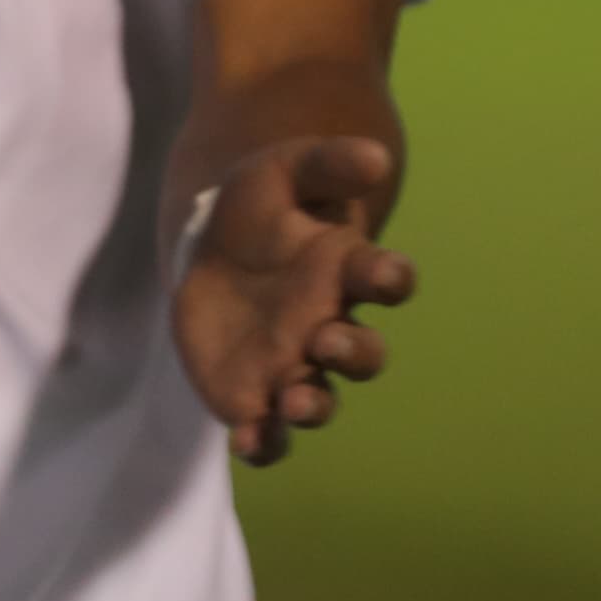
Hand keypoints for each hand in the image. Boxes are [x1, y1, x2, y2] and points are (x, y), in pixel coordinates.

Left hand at [173, 135, 414, 466]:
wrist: (211, 244)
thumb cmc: (260, 207)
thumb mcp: (287, 170)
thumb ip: (328, 162)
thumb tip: (375, 156)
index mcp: (347, 272)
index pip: (385, 279)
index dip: (390, 277)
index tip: (384, 273)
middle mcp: (329, 327)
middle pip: (361, 354)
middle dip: (353, 352)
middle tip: (325, 338)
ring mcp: (292, 365)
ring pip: (318, 399)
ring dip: (312, 405)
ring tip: (294, 401)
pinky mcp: (250, 392)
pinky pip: (266, 430)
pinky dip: (263, 443)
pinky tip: (246, 443)